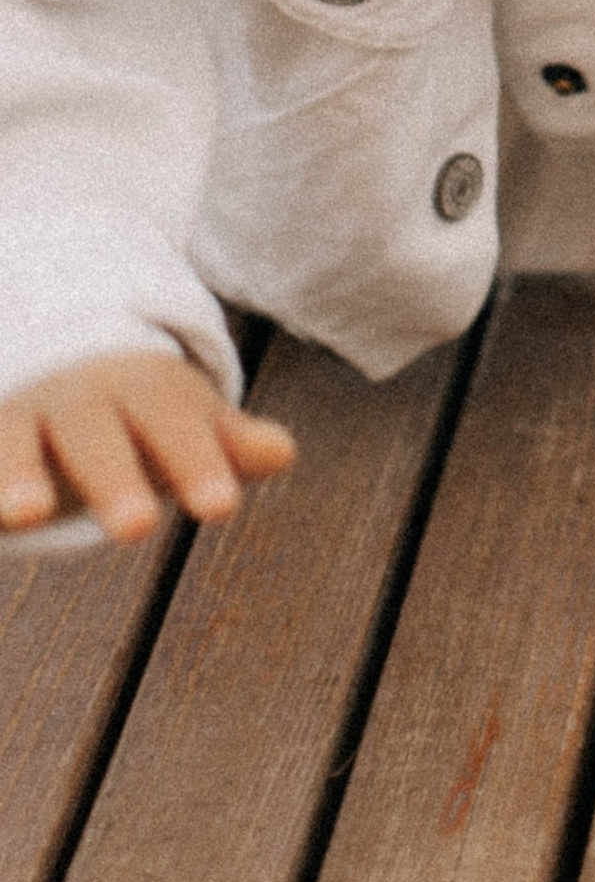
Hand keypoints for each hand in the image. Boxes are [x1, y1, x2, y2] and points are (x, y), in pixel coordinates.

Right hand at [0, 352, 296, 543]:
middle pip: (96, 435)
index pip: (174, 423)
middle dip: (115, 477)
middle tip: (138, 528)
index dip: (198, 462)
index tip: (221, 507)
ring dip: (18, 474)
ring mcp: (20, 417)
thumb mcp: (182, 420)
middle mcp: (77, 401)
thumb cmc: (137, 411)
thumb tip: (281, 453)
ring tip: (26, 515)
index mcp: (142, 391)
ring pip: (14, 441)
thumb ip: (226, 444)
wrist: (58, 353)